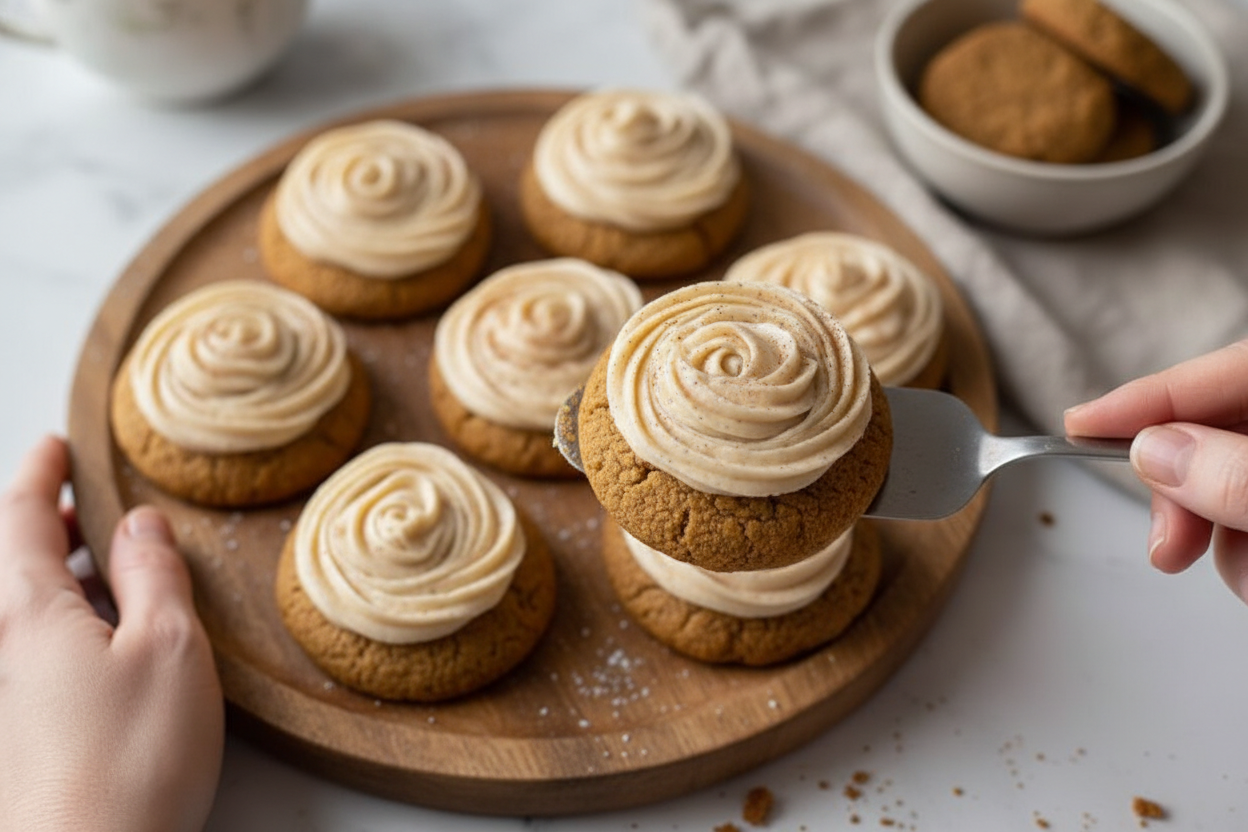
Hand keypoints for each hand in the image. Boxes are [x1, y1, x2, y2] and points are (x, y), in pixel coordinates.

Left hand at [0, 436, 222, 831]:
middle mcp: (2, 646)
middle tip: (79, 506)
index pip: (20, 517)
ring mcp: (7, 692)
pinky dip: (61, 622)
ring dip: (53, 575)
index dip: (40, 474)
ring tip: (102, 566)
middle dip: (41, 524)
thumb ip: (155, 576)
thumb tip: (141, 525)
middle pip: (9, 564)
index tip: (55, 446)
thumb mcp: (169, 648)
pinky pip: (30, 650)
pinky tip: (105, 640)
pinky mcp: (22, 732)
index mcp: (28, 611)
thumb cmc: (129, 760)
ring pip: (23, 609)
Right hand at [1065, 340, 1247, 603]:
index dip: (1145, 399)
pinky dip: (1245, 557)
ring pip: (1228, 491)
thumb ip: (1235, 474)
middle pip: (1215, 436)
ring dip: (1225, 543)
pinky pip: (1246, 527)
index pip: (1221, 371)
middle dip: (1185, 495)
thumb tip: (1154, 452)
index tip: (1078, 423)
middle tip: (1167, 545)